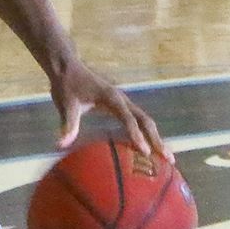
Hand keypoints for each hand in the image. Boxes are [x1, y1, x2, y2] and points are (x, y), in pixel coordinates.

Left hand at [50, 58, 167, 161]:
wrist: (68, 68)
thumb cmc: (67, 86)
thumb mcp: (66, 105)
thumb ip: (68, 124)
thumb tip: (61, 145)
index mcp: (112, 98)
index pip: (128, 119)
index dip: (136, 135)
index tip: (145, 152)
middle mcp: (122, 100)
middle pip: (145, 121)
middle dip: (157, 140)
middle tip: (169, 159)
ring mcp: (123, 103)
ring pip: (145, 121)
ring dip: (156, 139)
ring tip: (167, 160)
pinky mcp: (120, 107)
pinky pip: (137, 122)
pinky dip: (146, 136)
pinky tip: (148, 152)